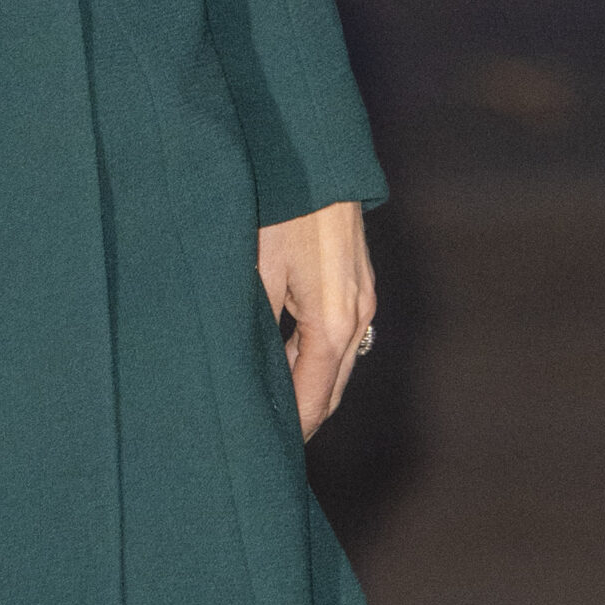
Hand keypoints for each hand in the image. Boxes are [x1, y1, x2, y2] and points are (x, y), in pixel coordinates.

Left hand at [256, 199, 374, 439]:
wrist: (318, 154)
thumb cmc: (283, 206)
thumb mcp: (255, 267)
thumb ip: (253, 326)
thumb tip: (240, 370)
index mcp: (330, 324)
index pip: (312, 400)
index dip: (290, 429)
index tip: (264, 449)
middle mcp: (357, 318)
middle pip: (330, 389)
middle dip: (301, 415)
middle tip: (264, 436)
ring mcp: (363, 298)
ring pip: (336, 362)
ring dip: (307, 383)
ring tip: (270, 402)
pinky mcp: (359, 280)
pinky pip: (340, 335)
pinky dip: (315, 355)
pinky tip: (285, 355)